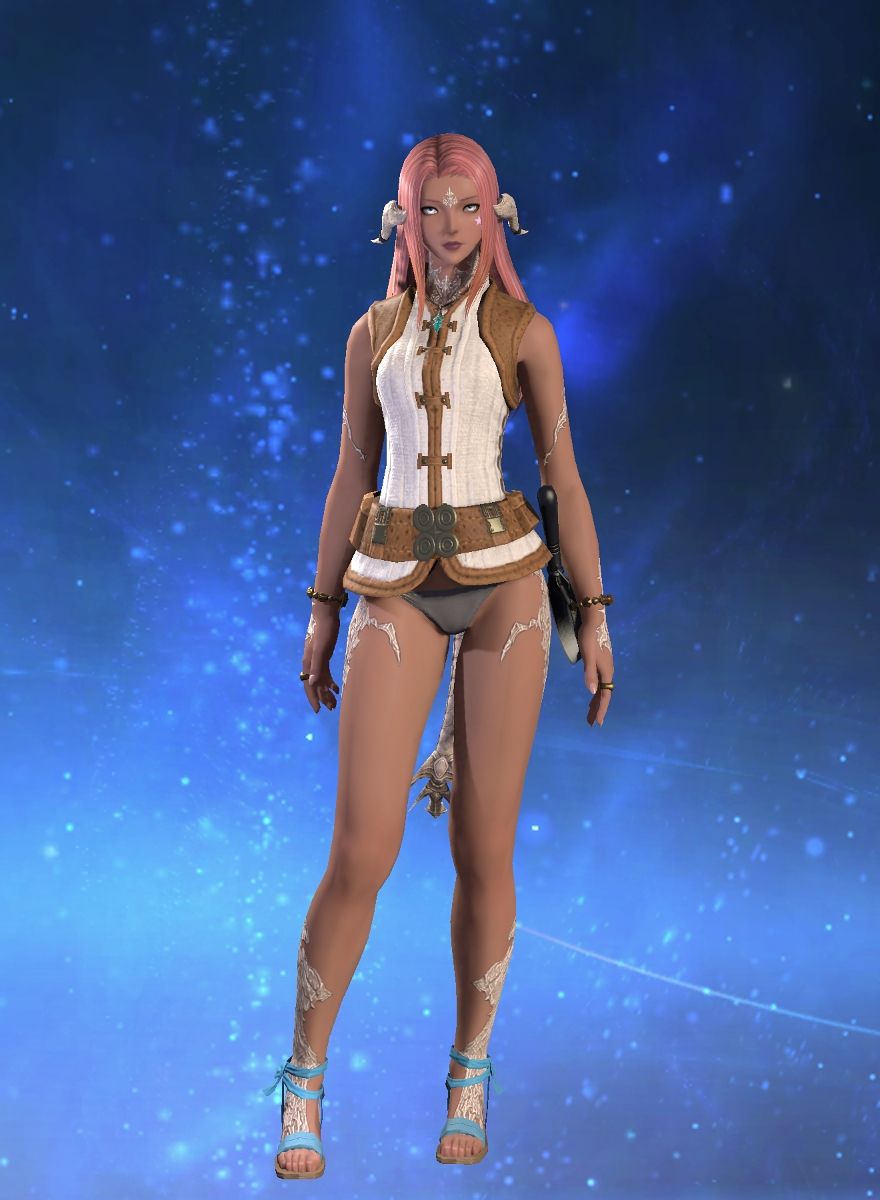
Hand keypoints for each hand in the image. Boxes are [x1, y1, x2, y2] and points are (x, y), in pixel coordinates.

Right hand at [301, 604, 340, 713]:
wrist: (326, 614)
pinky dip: (330, 681)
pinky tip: (337, 687)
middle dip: (322, 697)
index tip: (318, 711)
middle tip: (331, 708)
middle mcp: (310, 663)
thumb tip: (311, 683)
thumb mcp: (321, 649)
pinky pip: (325, 672)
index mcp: (308, 663)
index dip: (313, 698)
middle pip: (314, 685)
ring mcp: (316, 659)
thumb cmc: (324, 630)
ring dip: (326, 691)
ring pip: (320, 680)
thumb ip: (316, 666)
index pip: (308, 686)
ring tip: (334, 702)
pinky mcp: (323, 654)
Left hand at [578, 612, 613, 727]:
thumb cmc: (589, 638)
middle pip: (604, 694)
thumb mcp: (588, 657)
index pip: (605, 696)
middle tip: (592, 722)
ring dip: (597, 700)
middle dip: (598, 708)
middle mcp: (608, 671)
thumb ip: (589, 674)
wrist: (594, 620)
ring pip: (602, 688)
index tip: (597, 723)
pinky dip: (597, 690)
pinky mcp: (602, 661)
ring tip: (590, 712)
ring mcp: (606, 666)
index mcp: (606, 672)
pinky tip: (593, 692)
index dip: (601, 709)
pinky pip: (601, 681)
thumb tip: (592, 692)